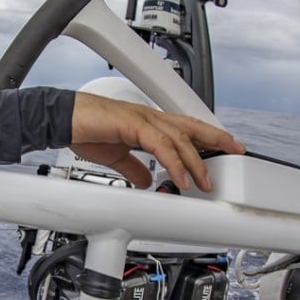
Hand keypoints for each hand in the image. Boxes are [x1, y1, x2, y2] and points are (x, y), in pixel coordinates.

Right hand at [70, 91, 245, 191]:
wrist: (62, 118)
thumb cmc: (85, 130)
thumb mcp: (116, 156)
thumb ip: (134, 167)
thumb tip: (146, 180)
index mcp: (148, 123)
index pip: (186, 128)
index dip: (208, 137)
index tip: (227, 148)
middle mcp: (150, 118)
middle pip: (191, 127)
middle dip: (216, 140)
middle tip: (237, 151)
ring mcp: (142, 119)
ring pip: (179, 138)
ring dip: (195, 161)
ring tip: (205, 181)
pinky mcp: (132, 124)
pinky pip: (159, 145)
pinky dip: (173, 162)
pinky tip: (181, 176)